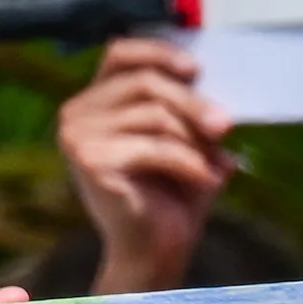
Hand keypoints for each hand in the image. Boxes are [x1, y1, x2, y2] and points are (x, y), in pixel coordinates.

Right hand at [56, 37, 233, 295]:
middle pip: (145, 82)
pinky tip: (204, 181)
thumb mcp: (184, 138)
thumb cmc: (168, 194)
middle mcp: (77, 114)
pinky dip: (188, 163)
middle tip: (225, 126)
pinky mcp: (90, 161)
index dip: (159, 53)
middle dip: (192, 103)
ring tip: (213, 165)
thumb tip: (218, 79)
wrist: (154, 251)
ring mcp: (78, 137)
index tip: (196, 70)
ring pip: (155, 114)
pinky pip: (154, 146)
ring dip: (193, 140)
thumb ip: (190, 104)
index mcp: (95, 101)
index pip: (120, 52)